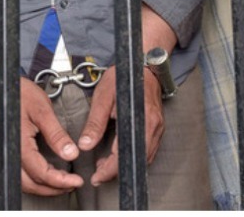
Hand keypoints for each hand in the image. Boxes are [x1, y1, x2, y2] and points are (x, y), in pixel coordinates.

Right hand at [0, 76, 84, 195]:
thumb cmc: (17, 93)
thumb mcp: (42, 109)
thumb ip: (56, 134)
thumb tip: (71, 153)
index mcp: (18, 144)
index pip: (40, 172)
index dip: (60, 180)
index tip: (76, 181)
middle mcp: (9, 153)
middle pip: (30, 184)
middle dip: (53, 189)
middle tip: (72, 184)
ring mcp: (5, 153)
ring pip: (23, 182)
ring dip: (43, 187)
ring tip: (62, 182)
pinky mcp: (6, 151)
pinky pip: (19, 173)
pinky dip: (34, 179)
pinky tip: (47, 173)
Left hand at [77, 3, 173, 186]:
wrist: (143, 65)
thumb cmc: (124, 78)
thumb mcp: (103, 97)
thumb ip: (95, 122)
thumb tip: (85, 145)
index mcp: (141, 120)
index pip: (125, 154)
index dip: (110, 170)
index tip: (96, 177)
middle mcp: (153, 127)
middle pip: (136, 160)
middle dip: (116, 171)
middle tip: (97, 175)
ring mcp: (158, 128)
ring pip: (143, 157)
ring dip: (124, 165)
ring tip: (104, 166)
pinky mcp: (157, 127)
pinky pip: (147, 149)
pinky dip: (132, 156)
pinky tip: (118, 155)